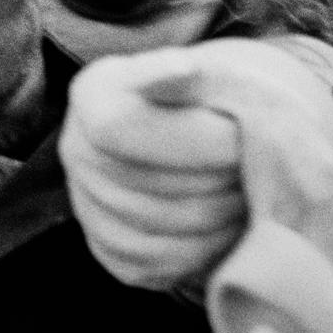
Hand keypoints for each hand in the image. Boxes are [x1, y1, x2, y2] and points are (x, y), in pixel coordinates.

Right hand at [60, 39, 332, 298]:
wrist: (208, 127)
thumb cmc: (214, 91)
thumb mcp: (211, 67)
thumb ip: (199, 72)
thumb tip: (184, 71)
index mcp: (94, 93)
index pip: (121, 128)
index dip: (187, 138)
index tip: (241, 136)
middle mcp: (76, 149)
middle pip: (142, 184)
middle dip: (211, 179)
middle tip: (256, 168)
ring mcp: (86, 204)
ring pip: (150, 230)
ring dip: (212, 218)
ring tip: (249, 194)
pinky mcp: (109, 250)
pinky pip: (153, 264)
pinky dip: (200, 251)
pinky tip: (229, 225)